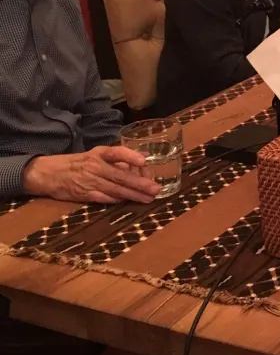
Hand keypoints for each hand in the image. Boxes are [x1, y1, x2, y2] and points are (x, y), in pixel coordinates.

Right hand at [23, 146, 160, 203]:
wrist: (48, 173)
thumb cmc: (78, 162)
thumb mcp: (98, 154)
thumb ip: (121, 157)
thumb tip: (146, 156)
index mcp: (99, 153)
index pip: (116, 152)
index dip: (130, 156)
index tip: (144, 161)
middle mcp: (95, 166)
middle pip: (120, 176)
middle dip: (140, 184)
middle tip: (156, 189)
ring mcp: (89, 181)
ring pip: (115, 189)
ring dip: (133, 195)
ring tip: (148, 198)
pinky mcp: (84, 194)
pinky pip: (104, 198)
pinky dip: (117, 200)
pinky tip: (128, 202)